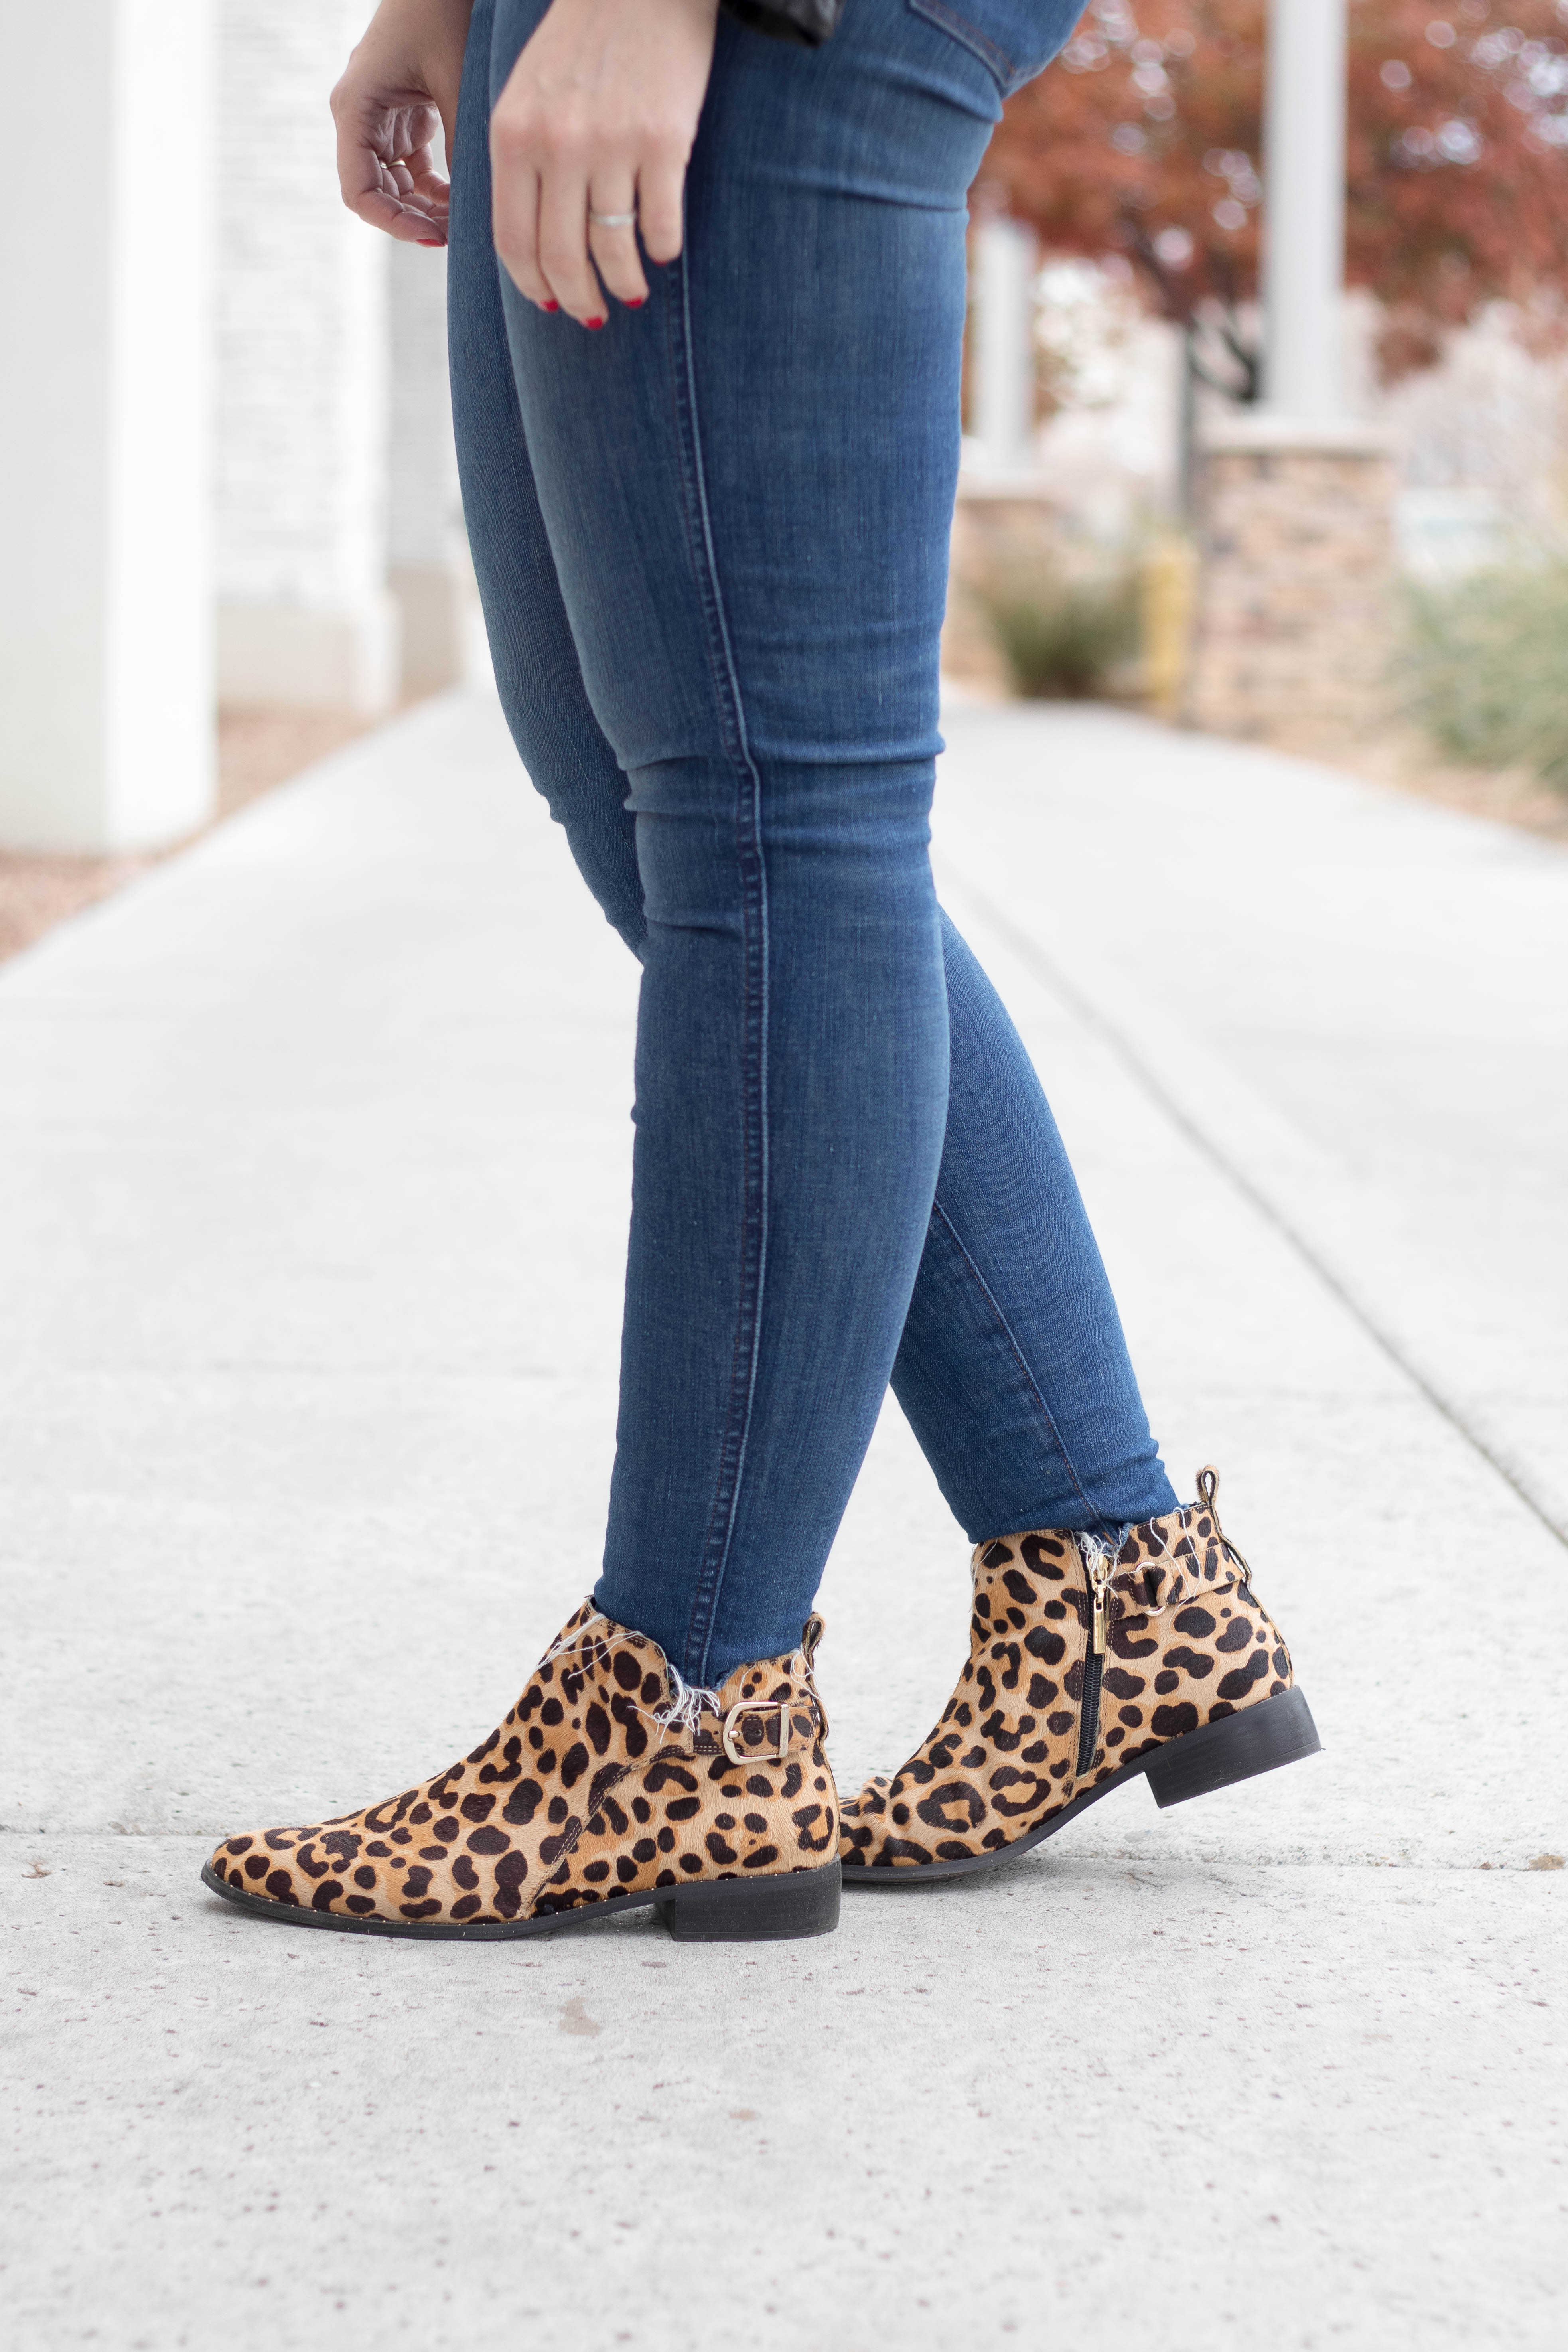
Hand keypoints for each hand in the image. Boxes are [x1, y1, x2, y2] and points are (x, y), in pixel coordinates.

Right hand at [331, 0, 474, 246]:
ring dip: (427, 209)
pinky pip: (413, 170)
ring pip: (396, 187)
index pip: (358, 190)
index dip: (392, 223)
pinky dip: (436, 190)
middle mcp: (360, 116)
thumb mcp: (455, 81)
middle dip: (413, 219)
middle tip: (458, 236)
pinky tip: (465, 199)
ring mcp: (380, 119)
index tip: (433, 238)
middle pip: (376, 193)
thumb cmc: (445, 12)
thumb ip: (459, 145)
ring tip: (465, 221)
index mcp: (355, 106)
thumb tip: (473, 210)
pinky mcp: (403, 118)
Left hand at [490, 0, 719, 324]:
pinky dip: (664, 249)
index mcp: (514, 135)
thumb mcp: (528, 95)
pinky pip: (661, 225)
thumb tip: (533, 244)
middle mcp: (558, 144)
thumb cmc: (583, 45)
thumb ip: (522, 161)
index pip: (514, 241)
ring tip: (633, 291)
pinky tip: (664, 250)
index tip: (550, 305)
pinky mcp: (664, 142)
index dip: (533, 287)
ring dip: (624, 284)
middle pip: (562, 258)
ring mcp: (612, 144)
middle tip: (593, 314)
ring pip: (613, 251)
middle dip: (577, 301)